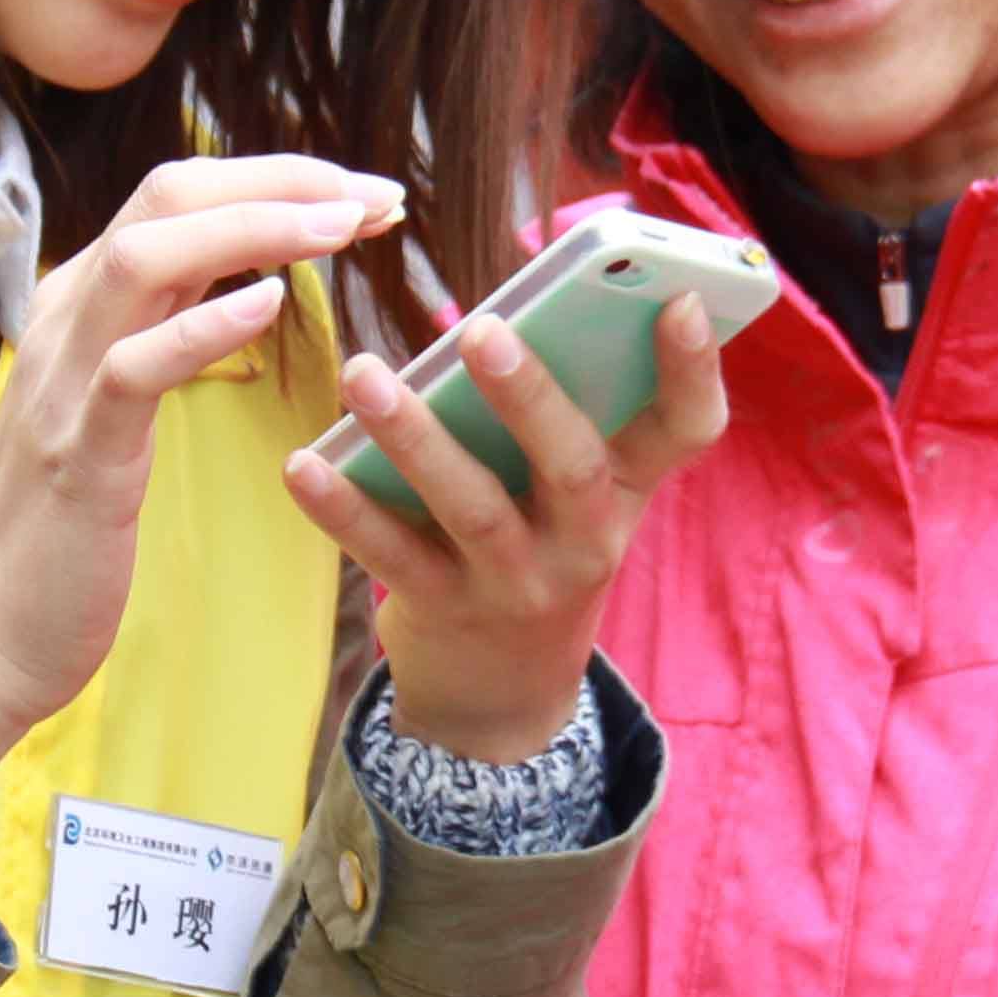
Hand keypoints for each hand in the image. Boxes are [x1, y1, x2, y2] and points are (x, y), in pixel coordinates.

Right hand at [0, 154, 400, 860]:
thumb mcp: (116, 407)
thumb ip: (162, 335)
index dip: (275, 180)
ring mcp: (65, 381)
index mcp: (82, 305)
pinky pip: (134, 366)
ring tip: (343, 227)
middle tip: (377, 196)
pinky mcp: (79, 452)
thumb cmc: (65, 532)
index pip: (177, 198)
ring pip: (146, 257)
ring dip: (255, 228)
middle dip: (282, 181)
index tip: (360, 195)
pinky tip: (269, 305)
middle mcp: (65, 321)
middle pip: (167, 198)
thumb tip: (240, 284)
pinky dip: (203, 326)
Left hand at [285, 293, 729, 765]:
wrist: (500, 696)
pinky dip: (345, 507)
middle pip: (574, 464)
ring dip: (416, 437)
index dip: (694, 368)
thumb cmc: (534, 547)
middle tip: (484, 329)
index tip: (682, 300)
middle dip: (530, 394)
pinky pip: (393, 555)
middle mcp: (587, 541)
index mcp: (628, 491)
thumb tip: (490, 316)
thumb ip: (553, 415)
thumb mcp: (573, 497)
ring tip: (365, 375)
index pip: (687, 431)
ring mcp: (518, 583)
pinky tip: (304, 464)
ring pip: (473, 507)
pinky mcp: (446, 611)